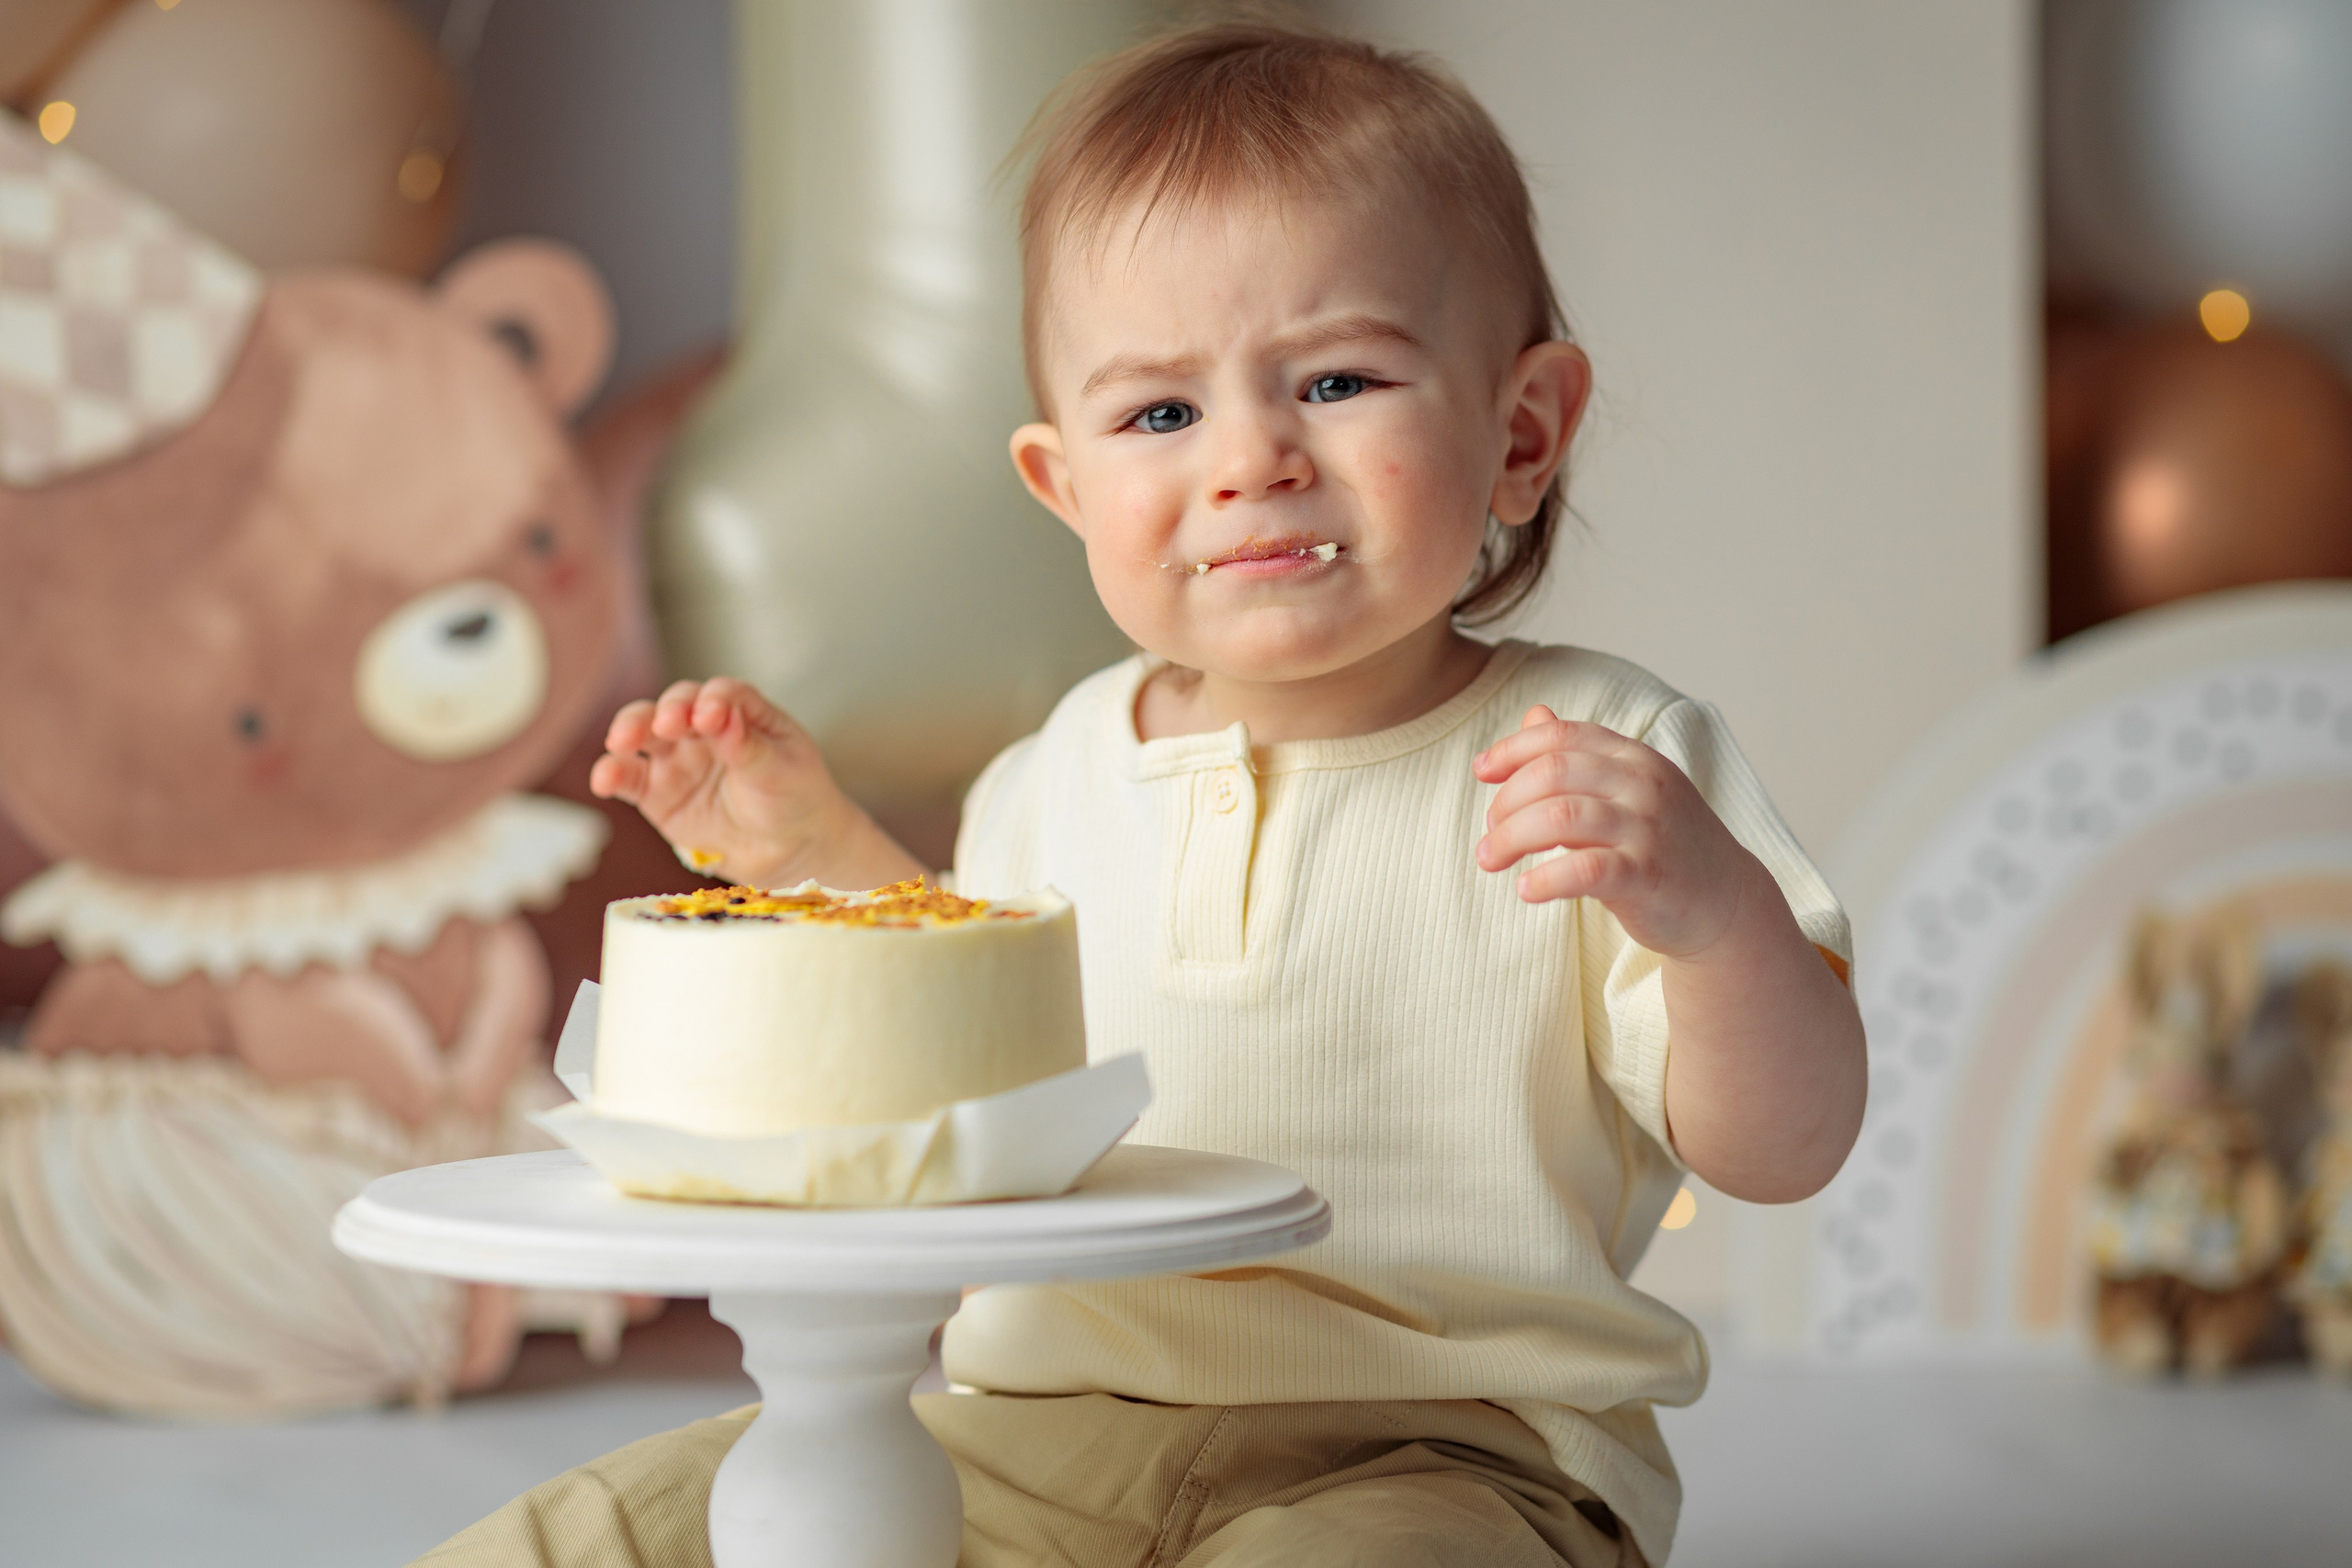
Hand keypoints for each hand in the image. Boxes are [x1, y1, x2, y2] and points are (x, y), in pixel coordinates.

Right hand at [589, 678, 864, 888]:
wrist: (789, 849)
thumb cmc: (793, 797)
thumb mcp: (781, 771)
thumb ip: (749, 746)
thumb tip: (721, 715)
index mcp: (742, 712)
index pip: (722, 694)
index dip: (714, 701)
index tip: (711, 716)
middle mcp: (704, 728)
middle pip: (677, 705)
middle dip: (670, 710)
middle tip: (669, 724)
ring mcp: (677, 758)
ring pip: (644, 732)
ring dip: (630, 729)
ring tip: (623, 741)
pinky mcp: (656, 793)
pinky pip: (628, 778)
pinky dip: (612, 773)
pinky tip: (604, 778)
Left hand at [1472, 704, 1764, 958]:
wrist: (1727, 902)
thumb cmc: (1664, 843)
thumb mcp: (1626, 788)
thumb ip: (1578, 755)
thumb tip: (1532, 715)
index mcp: (1633, 758)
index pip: (1562, 735)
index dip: (1513, 749)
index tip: (1481, 771)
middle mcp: (1643, 784)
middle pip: (1553, 772)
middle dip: (1506, 800)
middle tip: (1488, 831)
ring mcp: (1649, 828)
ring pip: (1561, 817)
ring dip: (1510, 838)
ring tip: (1489, 858)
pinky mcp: (1649, 875)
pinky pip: (1586, 870)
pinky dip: (1546, 879)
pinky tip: (1525, 889)